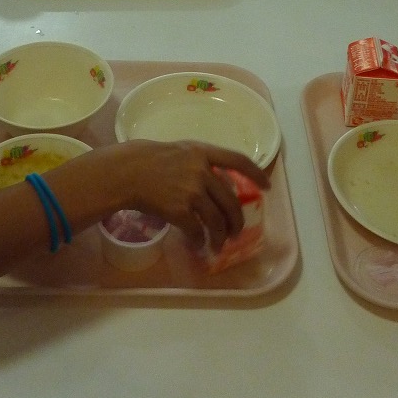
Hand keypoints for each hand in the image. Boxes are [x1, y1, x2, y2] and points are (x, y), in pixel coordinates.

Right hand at [106, 140, 267, 250]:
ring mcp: (191, 191)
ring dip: (220, 237)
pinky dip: (199, 240)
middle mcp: (202, 171)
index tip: (267, 187)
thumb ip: (203, 162)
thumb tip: (223, 184)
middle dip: (236, 221)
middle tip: (236, 232)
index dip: (256, 174)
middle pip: (230, 201)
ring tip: (219, 245)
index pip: (239, 161)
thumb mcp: (183, 151)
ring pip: (216, 220)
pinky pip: (196, 230)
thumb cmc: (154, 159)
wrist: (129, 171)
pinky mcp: (180, 210)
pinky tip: (198, 244)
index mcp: (203, 152)